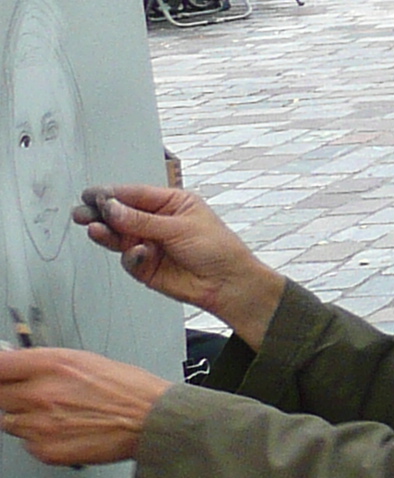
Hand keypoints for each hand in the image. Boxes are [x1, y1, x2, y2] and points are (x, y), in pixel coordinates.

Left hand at [0, 348, 169, 465]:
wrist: (152, 421)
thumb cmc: (129, 390)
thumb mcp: (86, 360)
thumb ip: (46, 364)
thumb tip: (19, 366)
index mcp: (51, 365)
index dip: (0, 370)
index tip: (3, 373)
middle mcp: (39, 393)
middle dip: (11, 394)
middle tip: (33, 396)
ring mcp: (39, 424)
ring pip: (8, 421)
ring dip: (25, 418)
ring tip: (57, 415)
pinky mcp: (44, 450)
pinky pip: (25, 443)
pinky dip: (39, 438)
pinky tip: (64, 430)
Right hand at [77, 184, 283, 345]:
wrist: (227, 284)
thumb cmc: (217, 248)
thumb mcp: (180, 228)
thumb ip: (142, 220)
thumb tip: (111, 208)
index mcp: (171, 203)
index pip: (135, 194)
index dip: (112, 194)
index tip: (91, 195)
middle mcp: (156, 221)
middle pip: (121, 214)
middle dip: (101, 213)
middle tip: (83, 213)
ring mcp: (149, 242)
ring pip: (118, 235)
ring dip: (105, 232)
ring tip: (95, 229)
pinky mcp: (144, 265)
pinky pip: (127, 257)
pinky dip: (130, 255)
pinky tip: (138, 253)